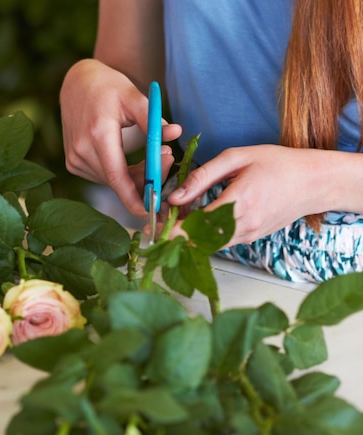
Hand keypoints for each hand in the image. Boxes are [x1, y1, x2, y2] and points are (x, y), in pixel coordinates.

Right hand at [60, 59, 181, 215]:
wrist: (77, 83)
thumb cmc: (108, 87)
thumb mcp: (133, 97)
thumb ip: (153, 120)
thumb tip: (176, 133)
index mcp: (97, 134)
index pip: (116, 176)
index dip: (134, 198)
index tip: (153, 209)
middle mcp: (82, 150)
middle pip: (119, 181)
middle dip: (146, 180)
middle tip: (168, 160)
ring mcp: (75, 159)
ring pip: (113, 182)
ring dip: (135, 177)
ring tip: (152, 154)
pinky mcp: (73, 164)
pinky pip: (104, 178)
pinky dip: (121, 175)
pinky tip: (131, 159)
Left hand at [166, 144, 348, 243]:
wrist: (312, 183)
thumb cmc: (278, 164)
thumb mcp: (237, 158)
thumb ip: (202, 177)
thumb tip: (174, 196)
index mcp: (239, 202)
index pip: (196, 225)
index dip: (172, 231)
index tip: (154, 230)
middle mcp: (243, 226)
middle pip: (199, 241)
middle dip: (177, 233)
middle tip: (162, 218)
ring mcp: (248, 236)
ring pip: (208, 244)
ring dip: (191, 234)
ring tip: (180, 214)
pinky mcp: (251, 239)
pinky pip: (221, 242)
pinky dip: (206, 234)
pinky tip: (200, 217)